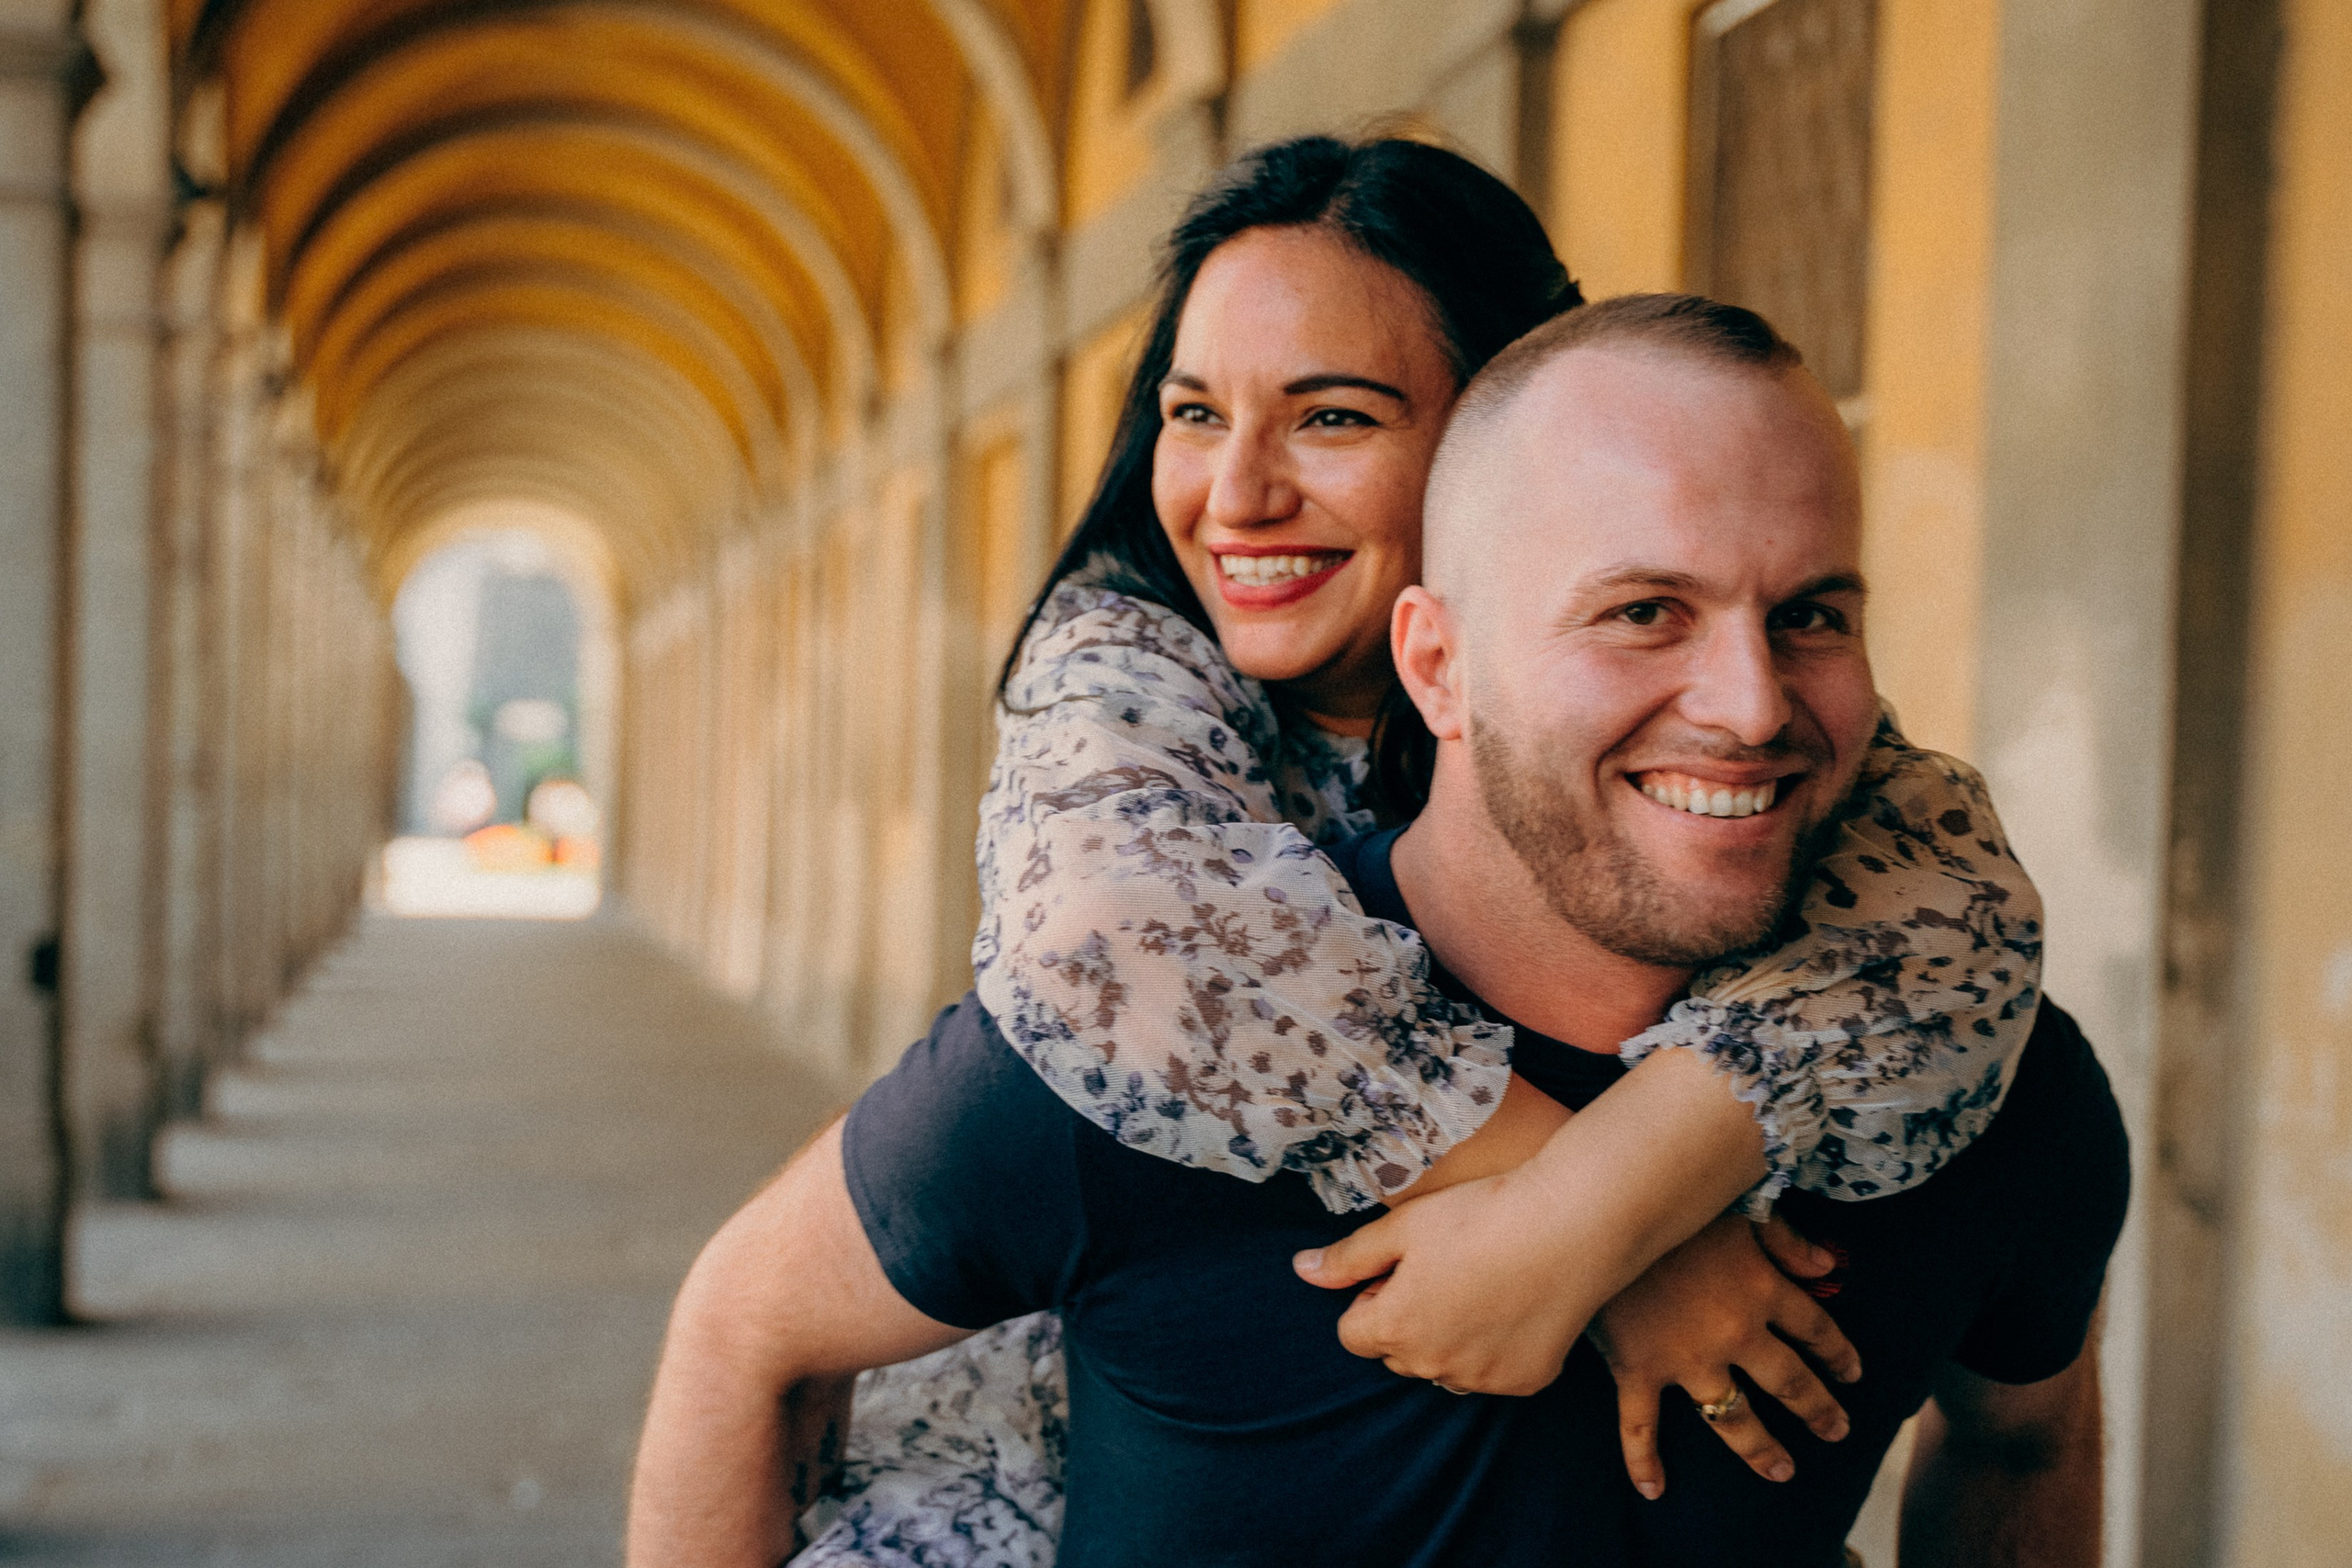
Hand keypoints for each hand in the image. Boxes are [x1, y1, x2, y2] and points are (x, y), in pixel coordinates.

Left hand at [1294, 1166, 1601, 1396]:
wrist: (1570, 1225)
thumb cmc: (1480, 1215)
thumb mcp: (1403, 1226)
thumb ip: (1348, 1257)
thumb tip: (1301, 1272)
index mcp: (1396, 1328)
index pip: (1353, 1333)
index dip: (1371, 1297)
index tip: (1403, 1268)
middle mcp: (1434, 1365)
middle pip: (1397, 1353)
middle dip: (1406, 1320)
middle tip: (1443, 1270)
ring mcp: (1482, 1377)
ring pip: (1443, 1366)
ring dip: (1447, 1339)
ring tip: (1478, 1284)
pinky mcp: (1526, 1380)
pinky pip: (1491, 1372)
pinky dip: (1494, 1348)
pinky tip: (1513, 1303)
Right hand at [1586, 1212, 1861, 1497]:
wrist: (1603, 1213)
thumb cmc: (1674, 1202)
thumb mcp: (1739, 1207)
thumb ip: (1784, 1237)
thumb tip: (1825, 1264)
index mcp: (1762, 1289)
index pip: (1815, 1329)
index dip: (1839, 1352)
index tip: (1853, 1372)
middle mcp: (1735, 1333)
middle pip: (1789, 1383)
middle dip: (1818, 1410)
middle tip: (1836, 1431)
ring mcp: (1687, 1358)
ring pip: (1733, 1418)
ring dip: (1761, 1448)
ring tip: (1782, 1470)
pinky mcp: (1639, 1368)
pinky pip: (1641, 1425)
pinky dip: (1644, 1460)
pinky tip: (1654, 1489)